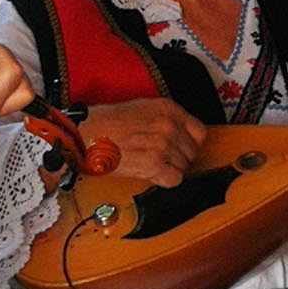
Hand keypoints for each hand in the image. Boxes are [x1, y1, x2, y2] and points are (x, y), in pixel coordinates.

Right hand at [82, 98, 206, 187]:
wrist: (88, 134)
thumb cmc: (106, 122)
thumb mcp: (142, 108)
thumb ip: (164, 119)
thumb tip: (178, 134)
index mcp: (168, 109)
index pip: (200, 131)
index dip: (190, 142)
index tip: (182, 147)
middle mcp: (169, 126)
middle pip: (192, 152)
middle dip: (179, 158)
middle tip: (162, 158)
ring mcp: (163, 146)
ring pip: (184, 167)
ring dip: (170, 169)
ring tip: (152, 165)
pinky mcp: (153, 164)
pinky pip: (174, 179)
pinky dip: (165, 180)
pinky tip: (152, 173)